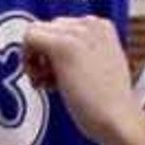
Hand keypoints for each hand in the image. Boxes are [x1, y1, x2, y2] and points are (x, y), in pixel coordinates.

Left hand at [22, 15, 141, 144]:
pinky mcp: (62, 45)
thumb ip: (80, 55)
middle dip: (44, 56)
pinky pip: (28, 38)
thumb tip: (49, 56)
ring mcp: (78, 32)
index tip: (60, 76)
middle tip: (53, 83)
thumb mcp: (98, 67)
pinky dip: (27, 61)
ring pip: (35, 32)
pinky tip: (41, 82)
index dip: (55, 53)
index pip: (61, 28)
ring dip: (35, 60)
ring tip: (50, 85)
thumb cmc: (108, 104)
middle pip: (47, 29)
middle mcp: (91, 24)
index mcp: (101, 26)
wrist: (117, 120)